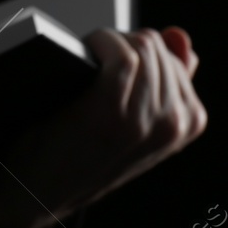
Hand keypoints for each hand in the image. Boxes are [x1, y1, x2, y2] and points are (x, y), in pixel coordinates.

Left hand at [0, 26, 204, 227]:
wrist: (39, 189)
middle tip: (95, 61)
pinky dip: (101, 44)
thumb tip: (179, 37)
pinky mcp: (113, 112)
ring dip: (109, 42)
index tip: (112, 62)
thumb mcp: (136, 121)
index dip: (138, 52)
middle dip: (123, 44)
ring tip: (88, 59)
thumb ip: (165, 80)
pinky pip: (122, 56)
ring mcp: (146, 120)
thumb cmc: (81, 151)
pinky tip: (86, 52)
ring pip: (142, 47)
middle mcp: (175, 124)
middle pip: (157, 47)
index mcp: (189, 123)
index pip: (176, 58)